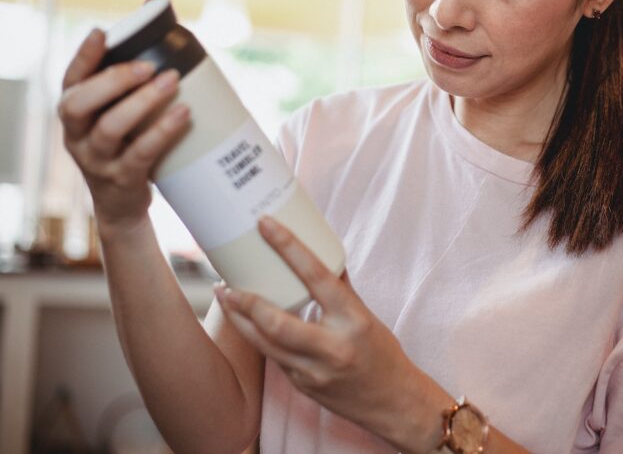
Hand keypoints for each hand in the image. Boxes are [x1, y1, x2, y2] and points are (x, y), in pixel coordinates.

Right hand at [58, 26, 189, 230]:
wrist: (124, 205)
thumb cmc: (128, 143)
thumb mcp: (125, 110)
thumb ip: (138, 67)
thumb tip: (159, 4)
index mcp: (75, 113)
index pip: (71, 79)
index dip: (84, 56)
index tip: (104, 32)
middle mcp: (77, 135)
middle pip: (80, 103)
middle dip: (113, 80)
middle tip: (149, 65)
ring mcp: (96, 159)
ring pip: (109, 127)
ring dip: (141, 103)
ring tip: (171, 81)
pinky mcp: (121, 179)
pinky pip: (140, 154)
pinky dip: (162, 132)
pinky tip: (183, 114)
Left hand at [214, 216, 451, 450]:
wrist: (393, 402)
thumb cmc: (381, 352)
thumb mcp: (365, 315)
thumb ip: (340, 287)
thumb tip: (321, 251)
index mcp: (352, 318)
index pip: (317, 275)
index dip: (289, 247)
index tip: (266, 225)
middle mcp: (332, 346)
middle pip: (277, 322)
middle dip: (245, 302)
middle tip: (225, 283)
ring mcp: (314, 371)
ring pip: (264, 344)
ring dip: (240, 320)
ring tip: (225, 297)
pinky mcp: (302, 387)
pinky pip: (274, 358)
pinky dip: (259, 338)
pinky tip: (248, 323)